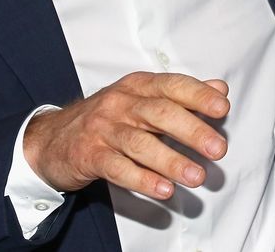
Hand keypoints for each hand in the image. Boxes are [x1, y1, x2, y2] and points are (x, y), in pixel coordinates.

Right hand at [23, 72, 228, 199]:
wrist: (51, 138)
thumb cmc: (107, 117)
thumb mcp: (142, 98)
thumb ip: (182, 95)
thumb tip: (220, 89)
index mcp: (138, 86)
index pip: (172, 86)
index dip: (198, 96)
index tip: (222, 108)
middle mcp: (121, 103)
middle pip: (160, 114)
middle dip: (192, 131)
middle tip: (218, 149)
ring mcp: (104, 129)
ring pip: (140, 143)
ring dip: (171, 161)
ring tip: (197, 176)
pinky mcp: (90, 156)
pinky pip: (118, 168)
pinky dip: (142, 179)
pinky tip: (164, 189)